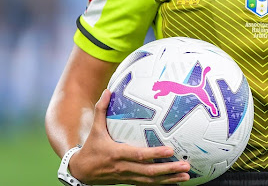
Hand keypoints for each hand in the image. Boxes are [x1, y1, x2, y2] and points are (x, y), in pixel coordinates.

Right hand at [69, 89, 190, 184]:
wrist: (81, 172)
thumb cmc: (91, 148)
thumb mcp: (94, 129)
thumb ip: (101, 110)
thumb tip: (107, 90)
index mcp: (117, 154)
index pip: (139, 155)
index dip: (154, 154)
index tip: (170, 150)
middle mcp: (124, 167)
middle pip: (149, 171)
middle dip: (168, 170)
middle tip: (185, 166)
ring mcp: (128, 176)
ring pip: (150, 181)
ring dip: (169, 179)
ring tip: (186, 176)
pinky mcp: (129, 181)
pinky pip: (148, 184)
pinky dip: (162, 183)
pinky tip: (175, 181)